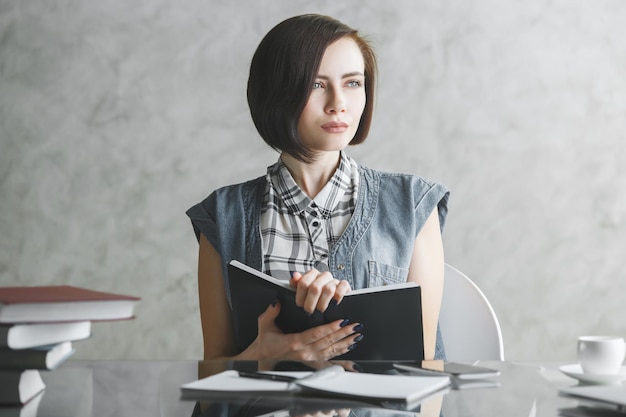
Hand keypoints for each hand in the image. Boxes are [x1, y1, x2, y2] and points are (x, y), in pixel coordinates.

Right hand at [246, 300, 362, 360]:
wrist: (263, 356)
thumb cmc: (266, 340)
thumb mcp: (264, 323)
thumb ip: (271, 311)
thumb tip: (276, 302)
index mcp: (293, 342)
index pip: (316, 334)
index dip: (330, 328)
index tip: (342, 321)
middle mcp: (303, 352)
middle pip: (327, 342)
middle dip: (343, 333)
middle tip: (355, 325)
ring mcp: (308, 358)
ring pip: (330, 351)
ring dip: (345, 343)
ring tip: (357, 335)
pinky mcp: (310, 360)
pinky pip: (328, 357)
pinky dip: (341, 353)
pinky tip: (350, 349)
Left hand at [290, 269, 350, 313]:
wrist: (331, 301)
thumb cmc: (314, 297)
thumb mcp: (303, 291)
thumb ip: (296, 283)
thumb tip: (294, 276)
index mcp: (312, 274)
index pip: (303, 282)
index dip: (300, 296)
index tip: (300, 305)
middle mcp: (323, 275)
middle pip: (315, 287)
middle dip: (310, 302)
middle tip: (309, 311)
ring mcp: (334, 280)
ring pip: (328, 289)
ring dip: (323, 303)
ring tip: (320, 310)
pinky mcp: (344, 285)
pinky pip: (343, 287)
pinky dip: (338, 296)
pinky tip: (334, 304)